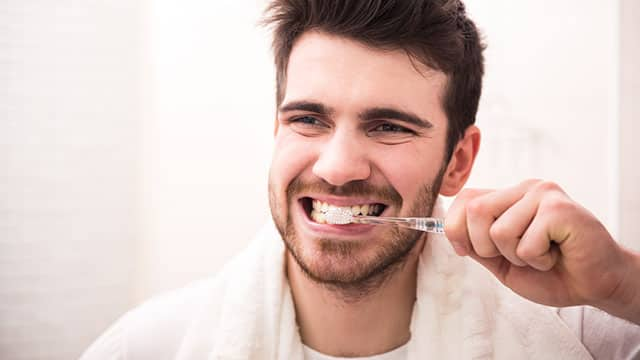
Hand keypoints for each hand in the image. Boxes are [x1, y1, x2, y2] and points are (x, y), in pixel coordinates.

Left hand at [445, 179, 639, 323]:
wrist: (595, 283)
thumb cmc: (551, 272)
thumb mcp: (502, 261)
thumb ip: (477, 244)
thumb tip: (448, 231)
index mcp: (508, 196)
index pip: (465, 199)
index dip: (456, 229)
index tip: (468, 250)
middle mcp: (524, 188)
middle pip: (475, 210)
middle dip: (485, 246)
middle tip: (516, 256)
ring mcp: (543, 194)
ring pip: (499, 231)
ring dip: (517, 256)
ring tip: (541, 254)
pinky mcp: (560, 209)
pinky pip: (526, 243)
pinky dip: (537, 260)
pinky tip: (556, 253)